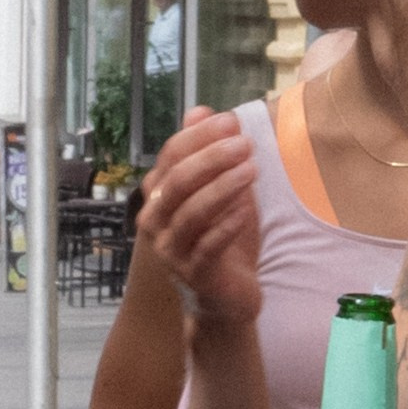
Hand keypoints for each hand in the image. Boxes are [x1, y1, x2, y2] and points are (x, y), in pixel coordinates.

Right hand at [134, 107, 263, 329]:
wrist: (225, 298)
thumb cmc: (220, 240)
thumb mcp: (218, 191)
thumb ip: (207, 154)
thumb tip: (200, 110)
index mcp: (159, 195)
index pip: (171, 156)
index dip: (199, 137)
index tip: (230, 121)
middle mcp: (155, 222)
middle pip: (178, 182)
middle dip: (211, 159)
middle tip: (244, 144)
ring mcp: (170, 251)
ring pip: (190, 213)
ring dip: (222, 188)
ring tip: (251, 170)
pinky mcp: (193, 275)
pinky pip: (208, 246)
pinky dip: (227, 225)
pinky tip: (247, 209)